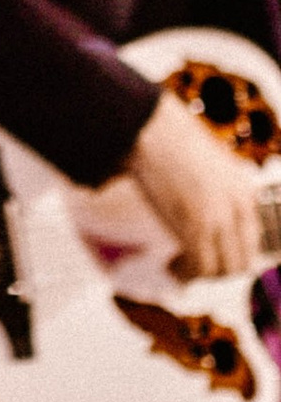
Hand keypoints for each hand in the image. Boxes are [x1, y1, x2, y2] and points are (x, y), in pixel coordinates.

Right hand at [128, 89, 269, 282]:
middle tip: (192, 265)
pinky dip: (186, 273)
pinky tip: (171, 265)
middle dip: (217, 271)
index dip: (230, 256)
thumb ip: (216, 188)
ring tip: (178, 266)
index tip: (207, 256)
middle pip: (241, 262)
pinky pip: (200, 266)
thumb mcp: (208, 162)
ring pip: (223, 269)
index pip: (252, 241)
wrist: (150, 127)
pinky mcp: (196, 224)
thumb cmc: (170, 138)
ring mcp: (219, 216)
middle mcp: (239, 206)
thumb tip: (205, 210)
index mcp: (245, 190)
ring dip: (200, 275)